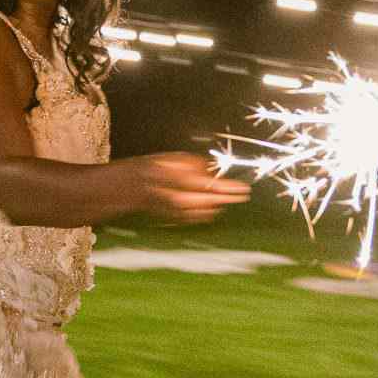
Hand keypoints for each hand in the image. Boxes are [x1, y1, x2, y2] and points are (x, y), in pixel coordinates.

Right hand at [125, 153, 249, 225]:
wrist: (134, 185)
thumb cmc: (157, 167)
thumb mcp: (176, 158)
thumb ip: (196, 165)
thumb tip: (212, 175)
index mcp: (177, 179)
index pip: (209, 186)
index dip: (229, 188)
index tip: (243, 188)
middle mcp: (176, 198)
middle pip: (210, 202)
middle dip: (227, 199)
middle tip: (241, 194)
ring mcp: (175, 211)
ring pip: (204, 212)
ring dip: (217, 205)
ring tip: (225, 197)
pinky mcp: (174, 219)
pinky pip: (196, 218)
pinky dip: (206, 213)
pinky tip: (212, 207)